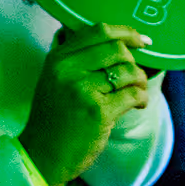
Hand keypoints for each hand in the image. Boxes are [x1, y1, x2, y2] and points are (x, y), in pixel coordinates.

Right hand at [18, 22, 151, 185]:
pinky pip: (133, 94)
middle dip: (134, 62)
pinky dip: (142, 98)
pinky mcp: (98, 111)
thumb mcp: (53, 79)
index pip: (98, 31)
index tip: (141, 40)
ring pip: (128, 71)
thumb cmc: (52, 119)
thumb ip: (73, 57)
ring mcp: (83, 90)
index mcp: (58, 58)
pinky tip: (138, 104)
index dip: (126, 32)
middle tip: (135, 77)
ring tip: (137, 92)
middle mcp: (68, 69)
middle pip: (118, 49)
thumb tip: (106, 36)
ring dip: (141, 81)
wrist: (42, 154)